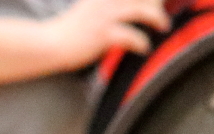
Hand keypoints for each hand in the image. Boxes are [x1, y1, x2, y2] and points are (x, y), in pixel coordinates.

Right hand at [44, 0, 168, 68]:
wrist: (50, 44)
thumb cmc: (71, 30)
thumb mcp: (91, 7)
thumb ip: (111, 4)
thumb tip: (132, 9)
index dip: (153, 0)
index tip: (159, 3)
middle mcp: (107, 0)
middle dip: (158, 3)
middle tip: (163, 14)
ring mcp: (105, 15)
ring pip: (144, 11)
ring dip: (158, 19)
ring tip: (163, 26)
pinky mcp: (103, 34)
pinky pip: (132, 37)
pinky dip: (142, 43)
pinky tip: (144, 49)